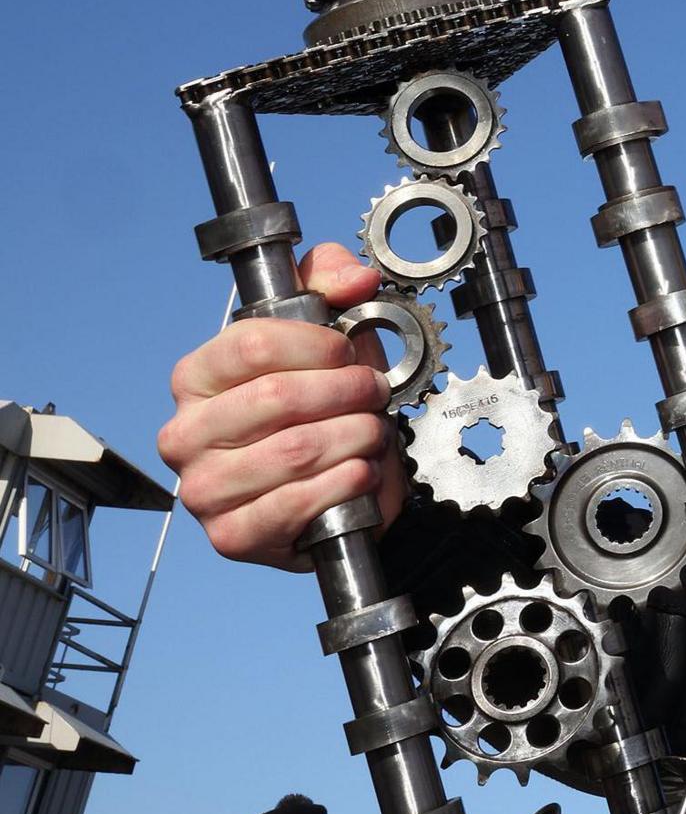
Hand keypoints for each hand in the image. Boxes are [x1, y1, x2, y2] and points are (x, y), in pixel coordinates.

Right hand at [157, 242, 406, 569]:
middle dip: (347, 394)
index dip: (319, 345)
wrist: (340, 484)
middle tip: (373, 397)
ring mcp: (203, 489)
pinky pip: (297, 503)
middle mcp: (184, 434)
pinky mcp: (231, 535)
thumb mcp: (329, 332)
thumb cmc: (325, 407)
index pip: (253, 343)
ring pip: (295, 450)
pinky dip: (345, 483)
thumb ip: (333, 281)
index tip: (348, 354)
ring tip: (369, 435)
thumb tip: (355, 278)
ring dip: (355, 439)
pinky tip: (358, 472)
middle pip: (278, 397)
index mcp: (196, 378)